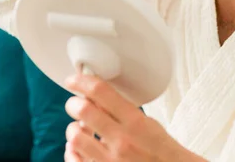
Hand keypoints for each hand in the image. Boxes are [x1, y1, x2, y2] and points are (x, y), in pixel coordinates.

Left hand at [63, 74, 203, 161]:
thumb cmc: (162, 151)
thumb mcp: (149, 123)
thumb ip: (125, 110)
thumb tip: (97, 96)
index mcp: (135, 122)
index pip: (101, 91)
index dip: (82, 81)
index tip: (73, 80)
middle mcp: (122, 141)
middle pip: (83, 110)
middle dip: (73, 103)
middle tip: (74, 103)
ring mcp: (111, 161)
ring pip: (75, 137)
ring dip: (73, 129)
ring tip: (79, 128)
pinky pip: (74, 160)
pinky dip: (72, 152)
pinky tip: (77, 148)